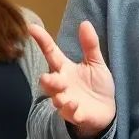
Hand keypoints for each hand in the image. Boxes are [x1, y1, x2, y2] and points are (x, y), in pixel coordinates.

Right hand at [29, 22, 115, 138]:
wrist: (107, 110)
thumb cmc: (97, 85)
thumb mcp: (96, 63)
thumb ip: (90, 45)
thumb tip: (85, 22)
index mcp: (65, 69)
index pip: (51, 53)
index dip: (42, 41)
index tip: (31, 27)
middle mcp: (62, 85)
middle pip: (48, 81)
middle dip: (47, 80)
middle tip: (46, 78)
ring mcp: (66, 100)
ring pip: (56, 99)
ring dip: (58, 97)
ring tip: (63, 97)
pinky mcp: (75, 115)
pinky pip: (70, 114)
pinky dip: (71, 111)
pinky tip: (75, 106)